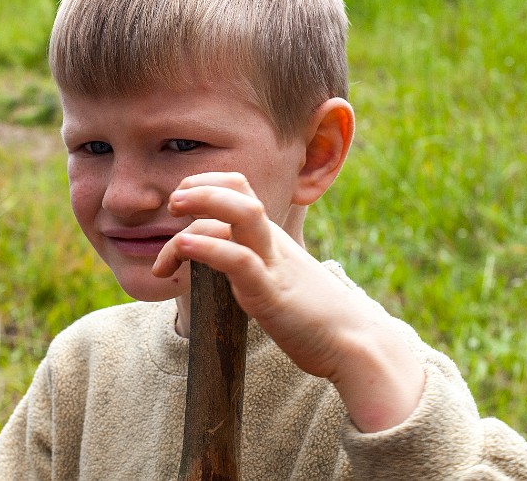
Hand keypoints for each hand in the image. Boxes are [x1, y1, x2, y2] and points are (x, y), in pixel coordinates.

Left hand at [152, 172, 424, 431]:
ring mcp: (273, 265)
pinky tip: (184, 249)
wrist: (355, 343)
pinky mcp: (272, 294)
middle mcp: (271, 242)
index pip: (239, 187)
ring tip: (173, 210)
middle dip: (199, 187)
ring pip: (242, 214)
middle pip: (238, 190)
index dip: (206, 183)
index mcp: (270, 237)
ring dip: (204, 203)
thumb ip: (252, 266)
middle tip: (171, 203)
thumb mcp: (277, 280)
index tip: (180, 201)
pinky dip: (208, 248)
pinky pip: (239, 260)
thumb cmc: (314, 316)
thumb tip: (221, 267)